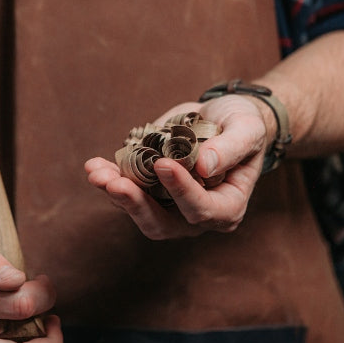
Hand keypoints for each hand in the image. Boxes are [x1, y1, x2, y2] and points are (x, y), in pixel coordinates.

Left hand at [84, 95, 275, 239]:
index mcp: (227, 207)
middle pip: (162, 224)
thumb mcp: (248, 130)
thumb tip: (204, 166)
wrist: (224, 118)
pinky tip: (95, 165)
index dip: (181, 191)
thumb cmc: (243, 124)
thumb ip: (231, 147)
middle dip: (136, 204)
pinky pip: (127, 193)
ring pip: (139, 212)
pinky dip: (110, 179)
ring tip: (97, 172)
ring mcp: (170, 206)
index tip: (162, 164)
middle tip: (116, 183)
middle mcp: (196, 215)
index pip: (201, 209)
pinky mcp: (150, 192)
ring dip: (115, 194)